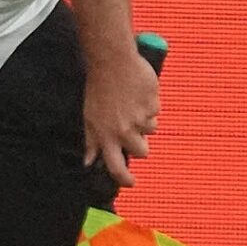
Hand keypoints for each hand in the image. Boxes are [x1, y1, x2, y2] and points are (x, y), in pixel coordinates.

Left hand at [82, 49, 161, 186]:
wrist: (111, 63)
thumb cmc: (98, 89)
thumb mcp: (89, 118)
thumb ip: (92, 142)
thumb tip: (88, 162)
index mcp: (106, 136)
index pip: (116, 167)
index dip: (125, 179)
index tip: (131, 182)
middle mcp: (124, 130)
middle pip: (142, 152)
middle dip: (140, 145)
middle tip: (133, 129)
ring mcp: (140, 118)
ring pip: (151, 130)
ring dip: (145, 121)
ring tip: (131, 103)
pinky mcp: (153, 105)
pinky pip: (157, 111)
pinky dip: (150, 104)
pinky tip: (138, 93)